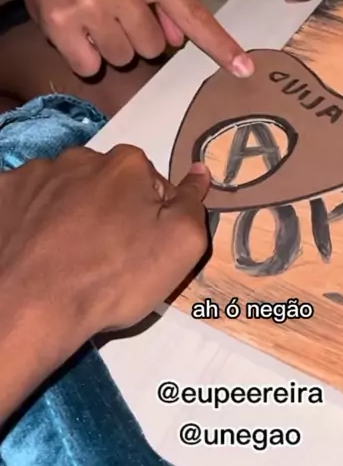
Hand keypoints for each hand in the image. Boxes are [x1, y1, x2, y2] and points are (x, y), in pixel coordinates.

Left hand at [0, 145, 210, 335]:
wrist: (31, 307)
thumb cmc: (115, 277)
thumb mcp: (181, 246)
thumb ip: (194, 203)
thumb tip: (200, 171)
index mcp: (127, 164)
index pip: (152, 184)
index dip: (153, 218)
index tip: (143, 249)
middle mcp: (79, 157)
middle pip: (106, 183)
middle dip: (109, 209)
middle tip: (105, 256)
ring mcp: (34, 174)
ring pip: (63, 189)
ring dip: (69, 212)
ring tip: (66, 256)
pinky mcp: (0, 195)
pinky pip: (24, 201)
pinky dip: (31, 218)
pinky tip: (35, 248)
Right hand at [3, 0, 252, 77]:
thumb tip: (178, 38)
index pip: (191, 11)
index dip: (219, 43)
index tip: (243, 67)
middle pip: (153, 46)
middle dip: (136, 37)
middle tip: (113, 11)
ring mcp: (89, 2)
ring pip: (123, 58)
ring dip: (110, 47)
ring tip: (92, 17)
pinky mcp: (61, 23)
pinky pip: (91, 65)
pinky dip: (85, 56)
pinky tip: (76, 30)